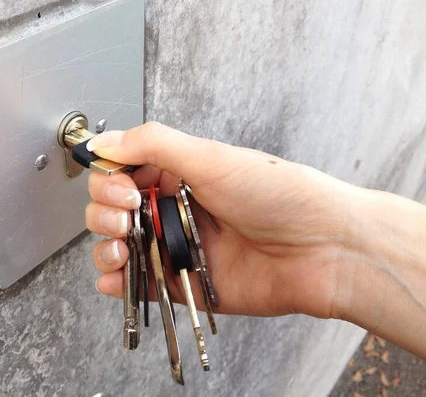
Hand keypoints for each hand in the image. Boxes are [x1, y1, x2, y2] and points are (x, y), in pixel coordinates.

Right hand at [85, 122, 359, 318]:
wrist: (323, 248)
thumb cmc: (279, 196)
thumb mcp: (211, 158)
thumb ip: (152, 145)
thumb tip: (102, 141)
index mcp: (179, 174)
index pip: (121, 172)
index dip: (110, 179)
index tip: (122, 187)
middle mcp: (173, 209)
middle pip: (112, 209)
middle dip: (105, 212)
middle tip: (127, 215)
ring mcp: (177, 247)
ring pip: (119, 247)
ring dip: (105, 247)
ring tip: (122, 246)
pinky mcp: (183, 283)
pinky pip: (140, 285)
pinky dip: (119, 284)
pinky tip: (115, 278)